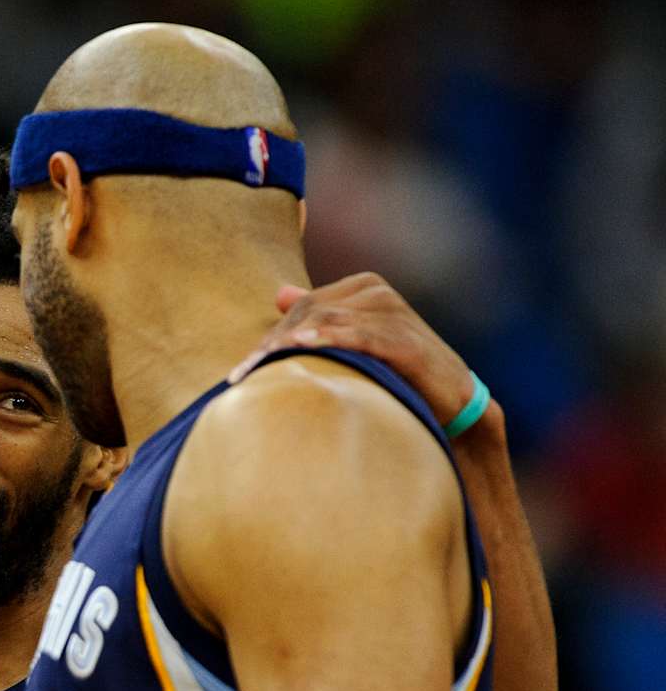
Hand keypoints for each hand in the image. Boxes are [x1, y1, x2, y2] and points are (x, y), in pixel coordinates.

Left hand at [230, 272, 476, 426]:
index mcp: (361, 288)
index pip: (302, 307)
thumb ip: (320, 316)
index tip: (240, 371)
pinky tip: (302, 348)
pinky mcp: (406, 338)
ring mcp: (393, 311)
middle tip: (243, 375)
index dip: (269, 337)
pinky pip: (361, 335)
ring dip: (289, 344)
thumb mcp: (353, 341)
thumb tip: (279, 293)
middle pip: (309, 312)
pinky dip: (331, 340)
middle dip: (272, 344)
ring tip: (261, 367)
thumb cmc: (395, 373)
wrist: (451, 403)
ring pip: (328, 321)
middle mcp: (376, 292)